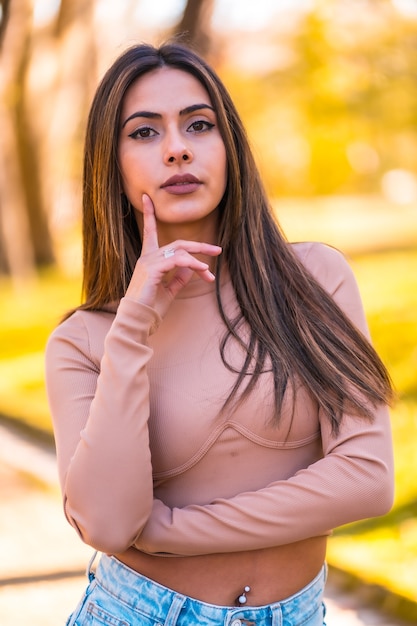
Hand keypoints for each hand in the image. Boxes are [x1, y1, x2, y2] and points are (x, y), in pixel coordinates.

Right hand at [125, 194, 221, 315]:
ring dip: (199, 261)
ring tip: (210, 274)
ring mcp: (148, 262)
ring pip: (180, 252)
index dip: (149, 215)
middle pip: (178, 243)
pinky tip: (203, 270)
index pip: (150, 232)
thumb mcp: (169, 291)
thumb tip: (191, 268)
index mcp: (148, 259)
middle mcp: (147, 257)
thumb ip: (179, 278)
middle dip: (199, 246)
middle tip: (217, 250)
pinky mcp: (153, 269)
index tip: (147, 198)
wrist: (138, 320)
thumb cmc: (151, 308)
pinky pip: (178, 261)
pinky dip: (193, 264)